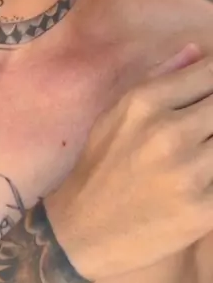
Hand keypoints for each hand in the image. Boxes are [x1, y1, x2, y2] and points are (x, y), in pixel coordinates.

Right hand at [46, 45, 212, 280]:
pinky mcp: (205, 210)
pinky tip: (204, 174)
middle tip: (205, 128)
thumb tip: (199, 51)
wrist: (83, 231)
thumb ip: (160, 78)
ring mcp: (189, 172)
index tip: (209, 93)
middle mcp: (169, 132)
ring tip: (202, 147)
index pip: (208, 74)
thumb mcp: (116, 113)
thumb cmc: (100, 165)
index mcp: (144, 102)